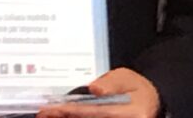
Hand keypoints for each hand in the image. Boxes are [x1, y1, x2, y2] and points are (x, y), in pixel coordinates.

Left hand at [37, 68, 160, 117]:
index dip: (72, 111)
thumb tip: (94, 89)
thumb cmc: (137, 90)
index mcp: (131, 113)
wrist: (149, 106)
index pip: (96, 112)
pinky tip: (63, 116)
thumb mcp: (128, 78)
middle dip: (64, 117)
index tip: (52, 109)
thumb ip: (113, 82)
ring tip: (48, 115)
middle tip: (44, 114)